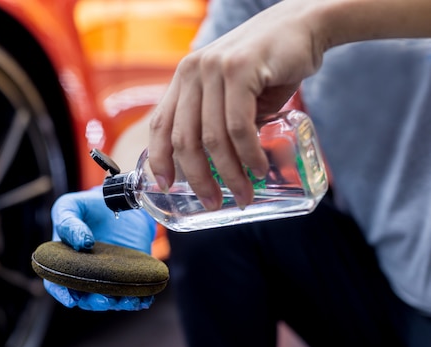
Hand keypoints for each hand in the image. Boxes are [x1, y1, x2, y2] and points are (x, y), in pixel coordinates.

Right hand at [44, 187, 156, 310]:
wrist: (119, 202)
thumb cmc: (89, 207)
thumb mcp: (70, 207)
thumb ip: (69, 223)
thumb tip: (82, 243)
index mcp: (64, 261)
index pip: (57, 283)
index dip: (62, 294)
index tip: (71, 299)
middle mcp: (86, 274)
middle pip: (86, 297)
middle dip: (95, 302)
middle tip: (104, 299)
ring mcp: (109, 277)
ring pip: (111, 298)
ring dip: (119, 303)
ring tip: (128, 299)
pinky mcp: (130, 274)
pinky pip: (134, 292)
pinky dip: (140, 298)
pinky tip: (145, 298)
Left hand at [148, 0, 326, 210]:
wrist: (304, 24)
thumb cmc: (269, 66)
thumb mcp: (235, 94)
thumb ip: (220, 123)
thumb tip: (217, 167)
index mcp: (185, 78)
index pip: (159, 123)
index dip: (159, 159)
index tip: (167, 186)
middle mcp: (192, 71)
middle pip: (183, 138)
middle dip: (197, 179)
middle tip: (213, 203)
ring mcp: (214, 68)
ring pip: (212, 138)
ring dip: (229, 173)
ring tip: (243, 194)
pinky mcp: (240, 69)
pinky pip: (238, 126)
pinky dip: (247, 154)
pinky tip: (256, 168)